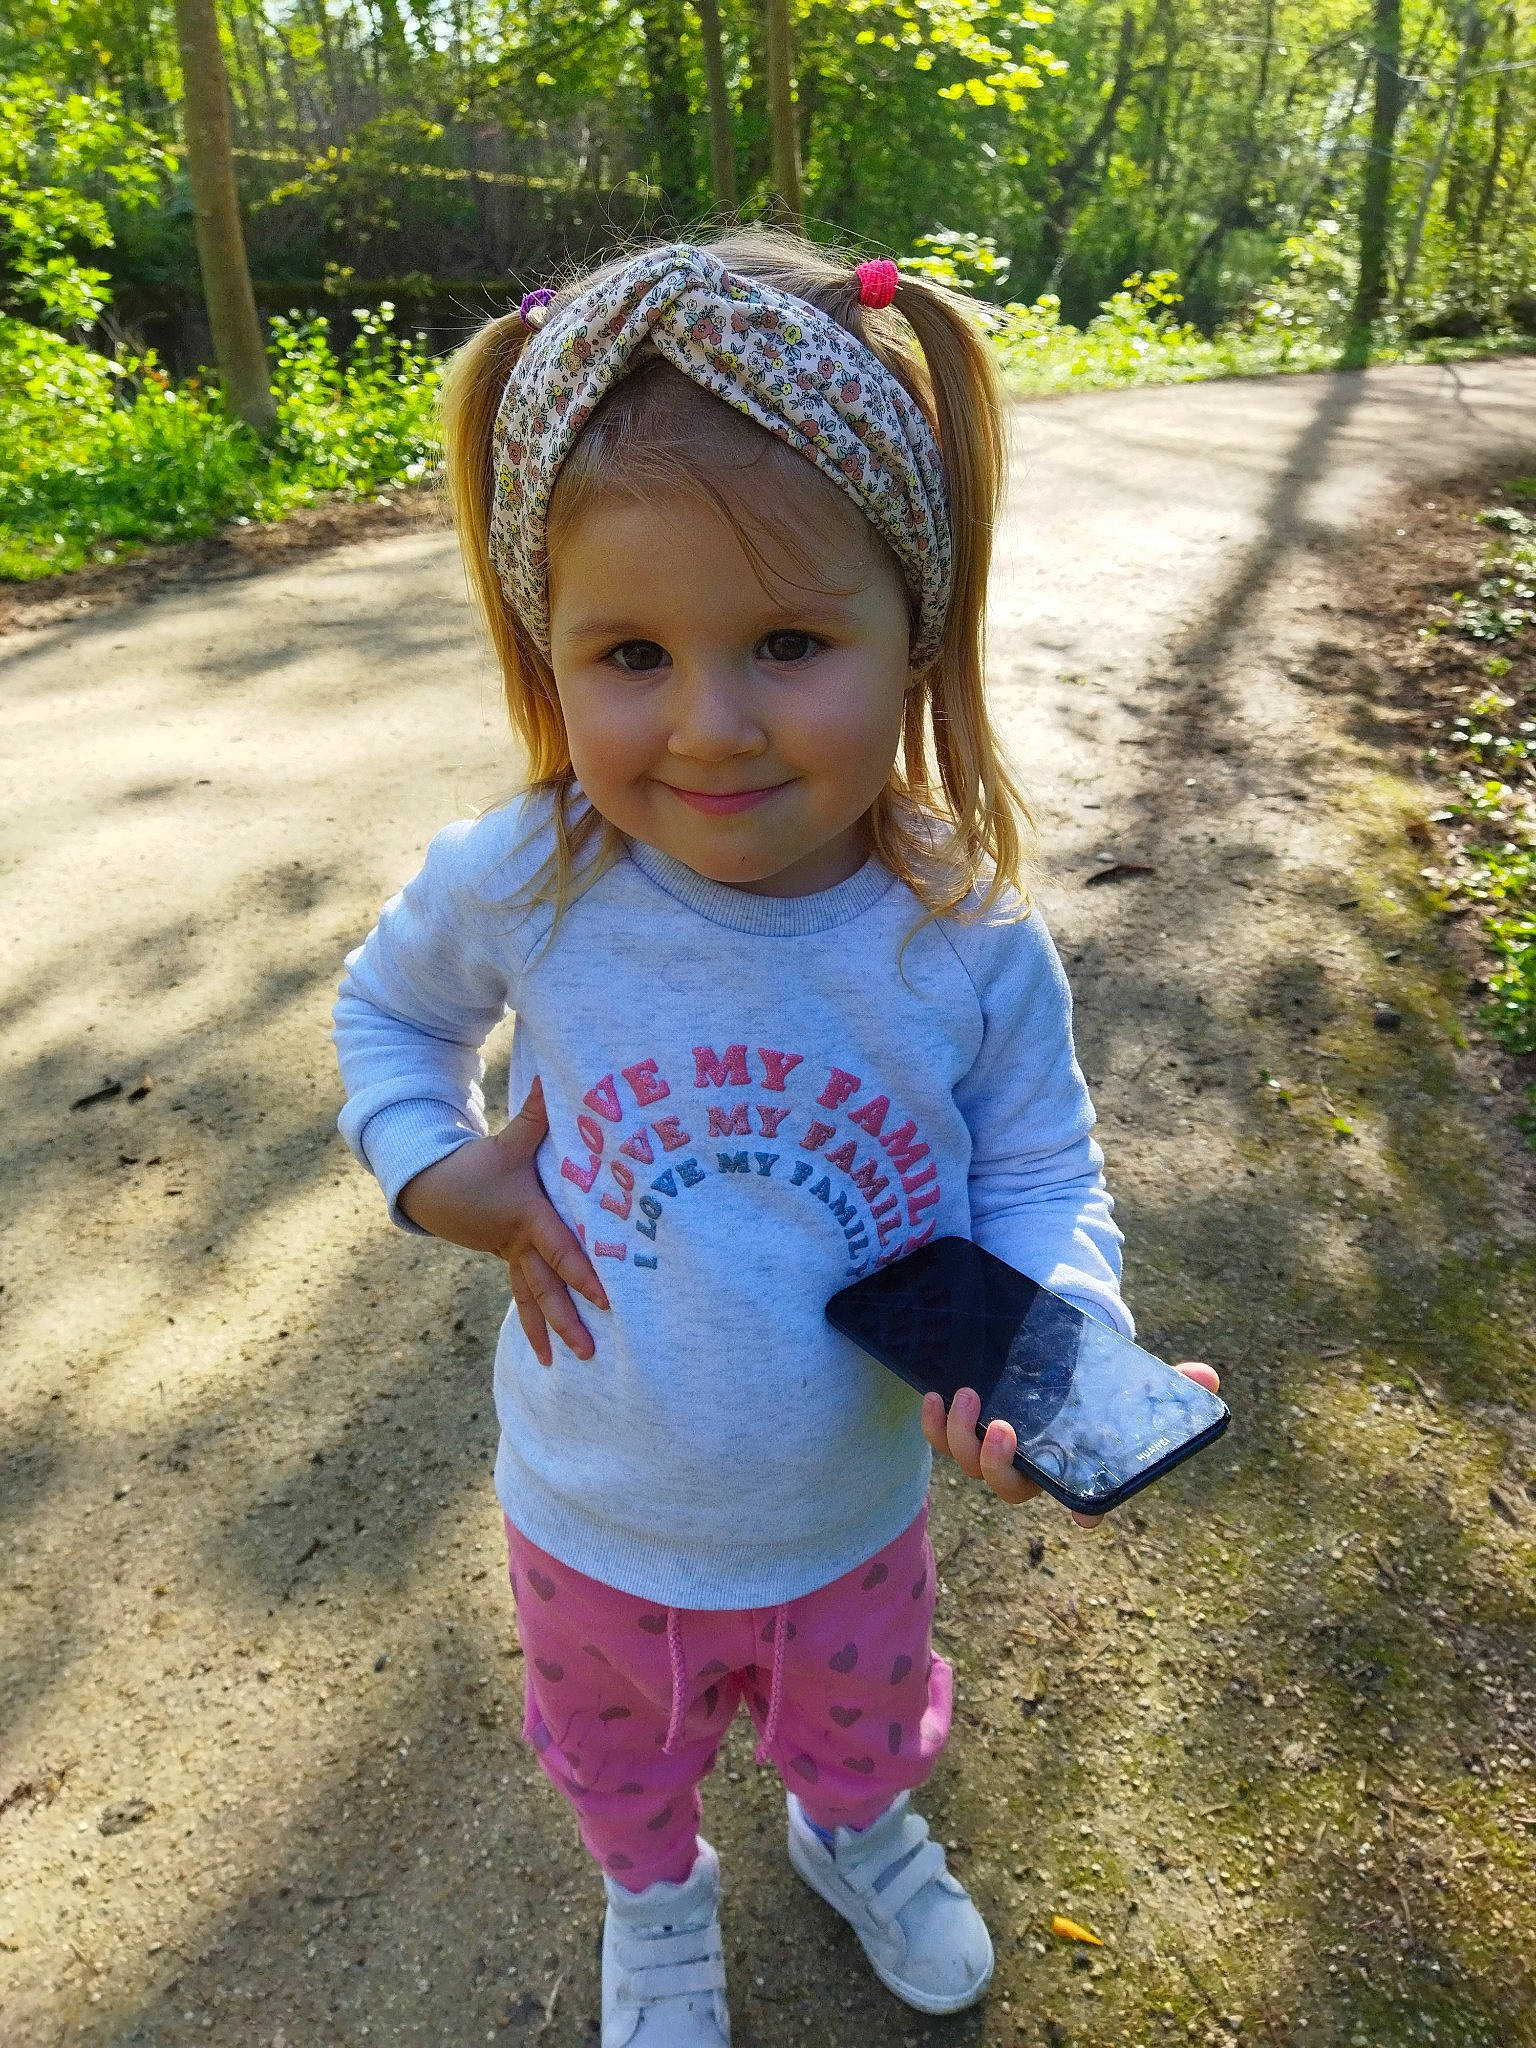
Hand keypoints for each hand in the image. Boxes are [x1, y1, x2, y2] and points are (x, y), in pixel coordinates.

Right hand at [397, 1079, 608, 1364]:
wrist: (429, 1183)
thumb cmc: (476, 1161)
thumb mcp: (509, 1140)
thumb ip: (538, 1114)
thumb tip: (556, 1080)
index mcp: (526, 1219)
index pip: (561, 1251)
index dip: (583, 1274)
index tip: (607, 1299)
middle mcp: (518, 1244)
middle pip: (545, 1289)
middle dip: (567, 1320)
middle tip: (589, 1351)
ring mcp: (509, 1256)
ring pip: (531, 1300)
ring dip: (548, 1331)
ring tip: (564, 1363)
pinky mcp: (505, 1259)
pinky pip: (522, 1295)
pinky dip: (533, 1320)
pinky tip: (546, 1347)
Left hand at [920, 1362, 1220, 1529]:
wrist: (1040, 1369)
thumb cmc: (1086, 1388)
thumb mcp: (1124, 1382)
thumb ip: (1165, 1383)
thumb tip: (1209, 1378)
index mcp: (1070, 1469)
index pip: (1084, 1502)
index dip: (1086, 1512)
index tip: (1085, 1515)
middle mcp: (1029, 1471)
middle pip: (1008, 1489)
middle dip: (1000, 1464)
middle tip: (1004, 1426)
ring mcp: (990, 1455)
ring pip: (969, 1464)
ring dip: (961, 1434)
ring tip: (967, 1392)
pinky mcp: (960, 1432)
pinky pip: (939, 1440)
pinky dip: (933, 1423)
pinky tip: (934, 1395)